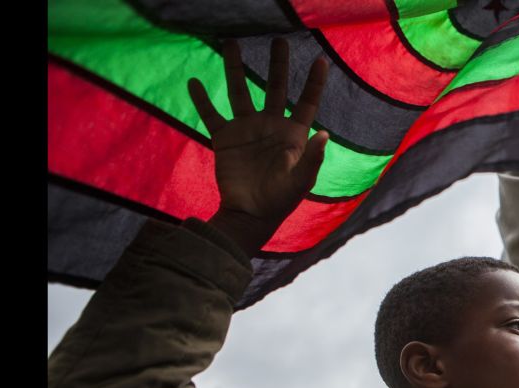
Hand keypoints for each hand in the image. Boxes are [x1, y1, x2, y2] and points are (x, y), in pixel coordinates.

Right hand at [188, 38, 330, 254]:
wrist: (250, 215)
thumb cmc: (280, 201)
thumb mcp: (300, 181)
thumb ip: (312, 158)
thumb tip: (325, 134)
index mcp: (293, 134)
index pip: (307, 102)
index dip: (314, 82)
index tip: (320, 60)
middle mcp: (270, 126)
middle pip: (275, 87)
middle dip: (278, 64)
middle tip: (280, 40)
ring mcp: (246, 130)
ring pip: (239, 91)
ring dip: (235, 68)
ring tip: (231, 42)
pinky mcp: (224, 139)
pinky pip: (211, 115)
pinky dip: (201, 99)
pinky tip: (194, 82)